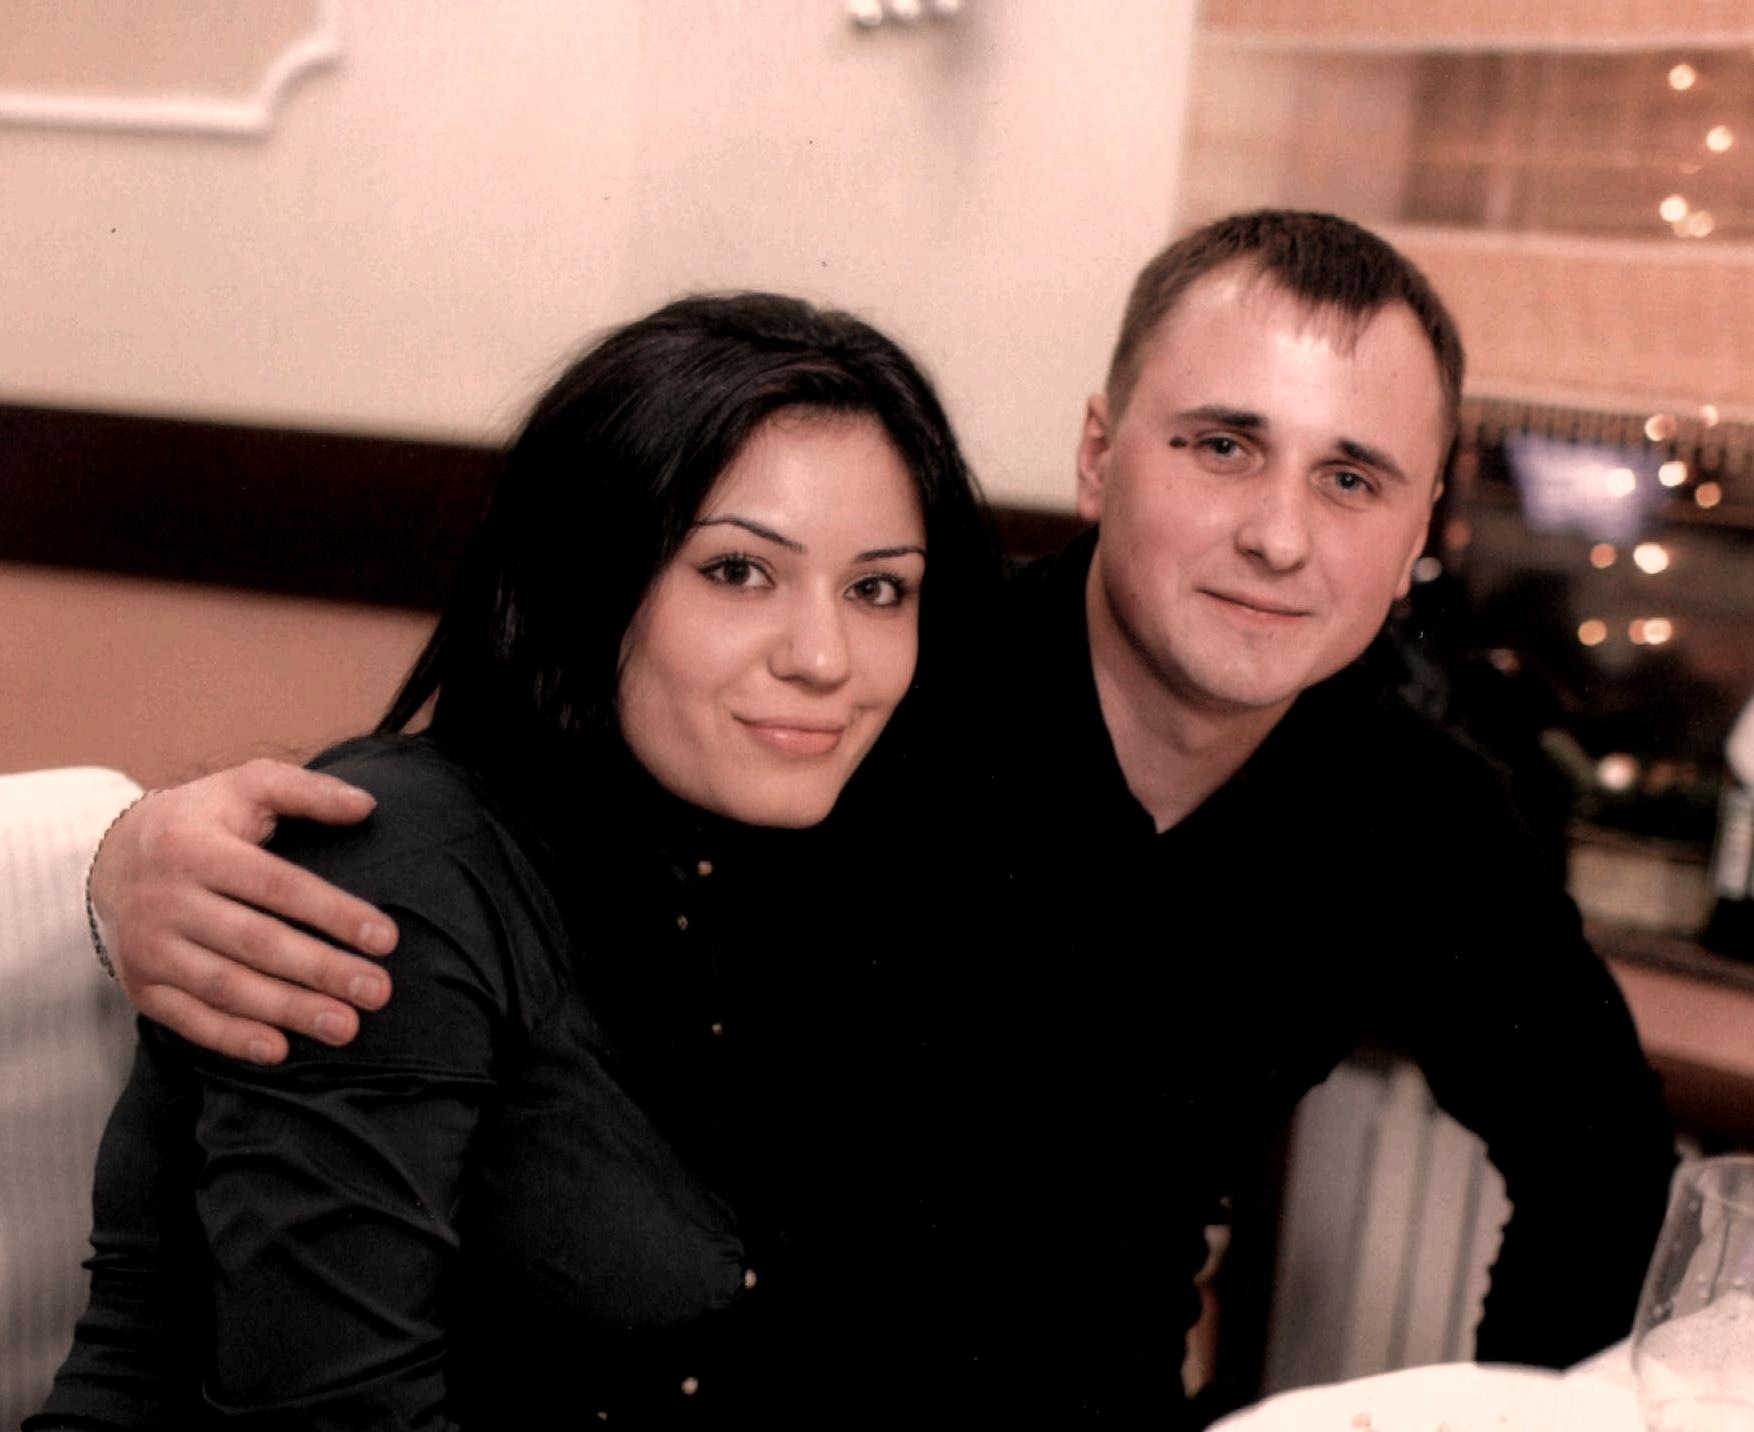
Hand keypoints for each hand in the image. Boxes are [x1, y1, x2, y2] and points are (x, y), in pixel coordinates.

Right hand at [93, 758, 398, 1064]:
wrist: (112, 856)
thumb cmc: (203, 820)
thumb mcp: (248, 785)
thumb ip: (307, 792)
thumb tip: (367, 806)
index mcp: (197, 849)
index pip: (277, 887)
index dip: (333, 913)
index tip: (387, 939)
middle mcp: (167, 901)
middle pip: (256, 943)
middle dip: (322, 970)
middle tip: (378, 992)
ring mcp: (150, 948)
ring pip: (226, 986)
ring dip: (289, 1010)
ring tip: (346, 1026)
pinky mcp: (141, 986)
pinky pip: (188, 1019)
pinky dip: (232, 1038)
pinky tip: (278, 1050)